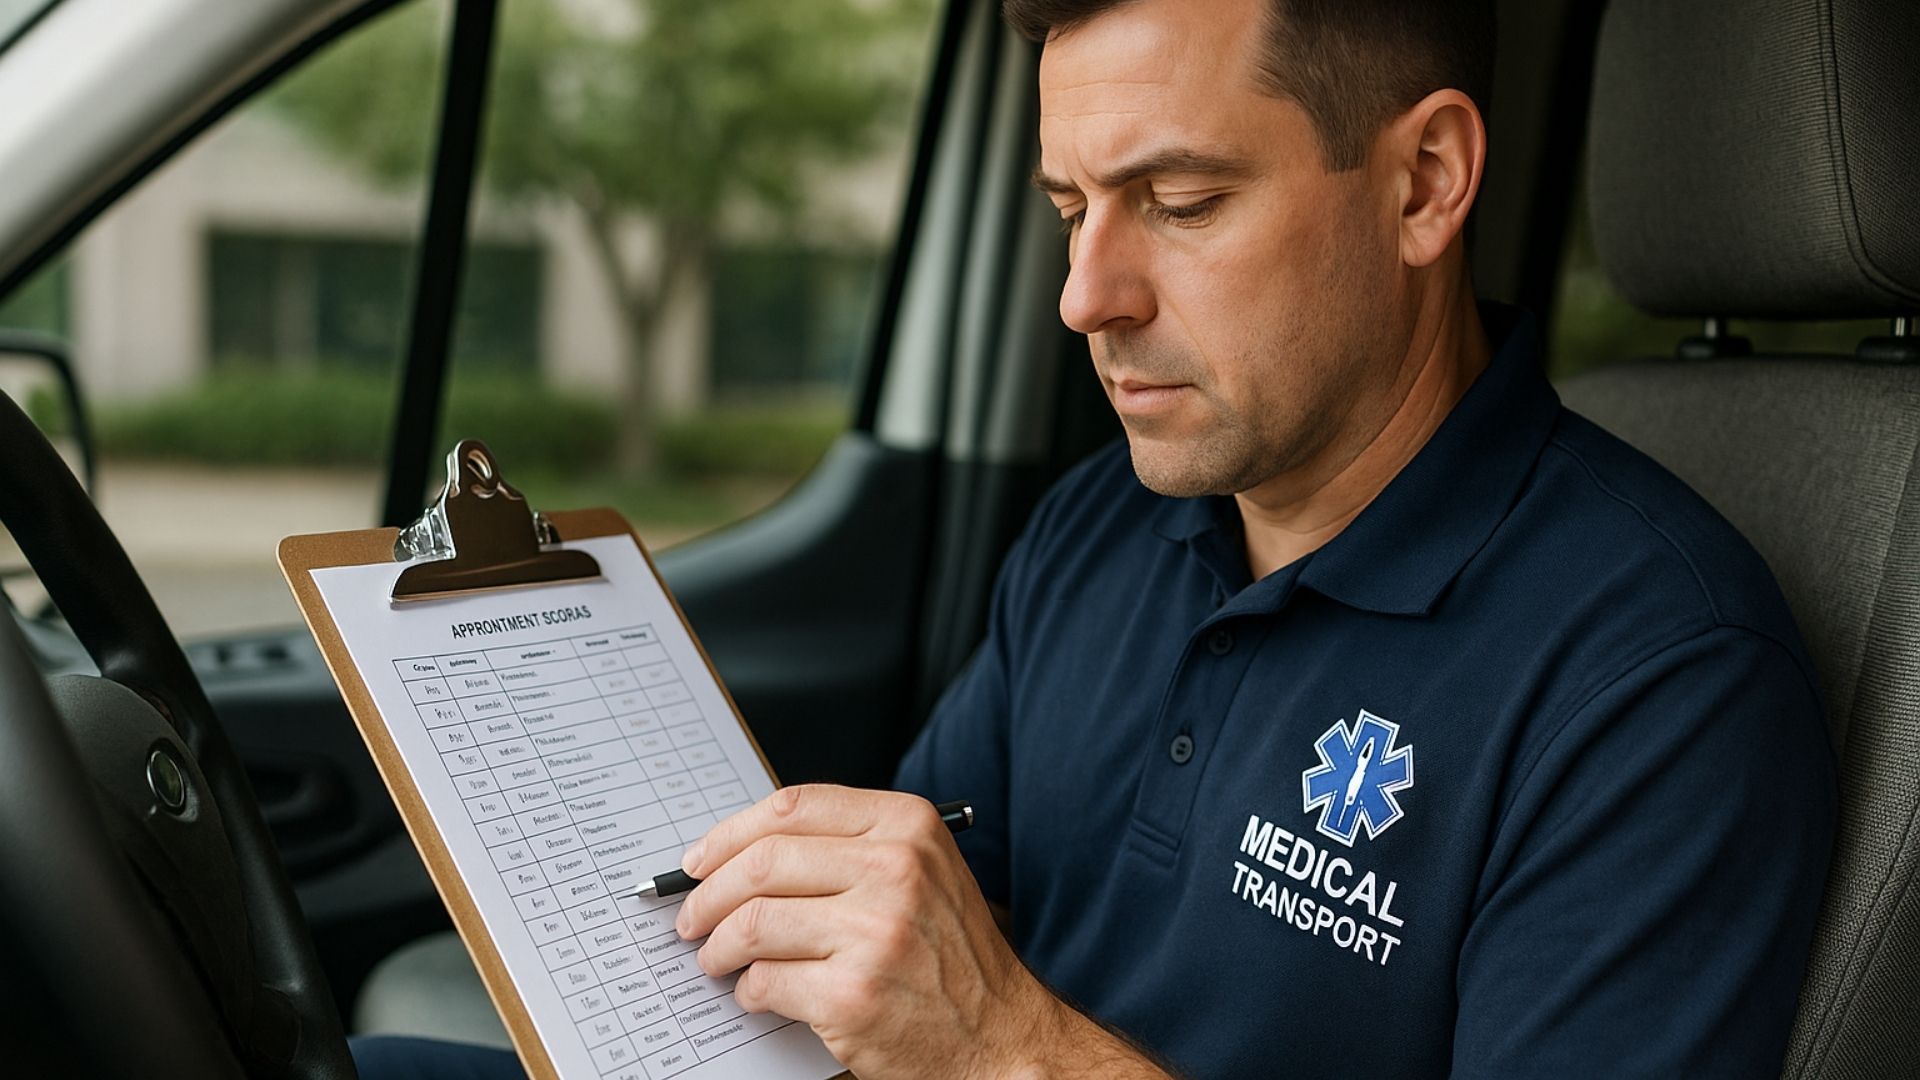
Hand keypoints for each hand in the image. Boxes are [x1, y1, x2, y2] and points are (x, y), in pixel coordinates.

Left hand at [673, 784, 1052, 1077]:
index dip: (730, 833)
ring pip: (752, 923)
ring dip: (718, 947)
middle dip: (708, 894)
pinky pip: (766, 981)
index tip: (700, 860)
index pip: (791, 807)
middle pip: (761, 862)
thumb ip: (849, 848)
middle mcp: (895, 870)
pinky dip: (749, 991)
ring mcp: (874, 933)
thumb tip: (743, 853)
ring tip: (717, 958)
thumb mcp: (922, 873)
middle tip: (693, 916)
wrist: (999, 1036)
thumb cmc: (952, 958)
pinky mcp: (853, 995)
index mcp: (908, 826)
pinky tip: (760, 993)